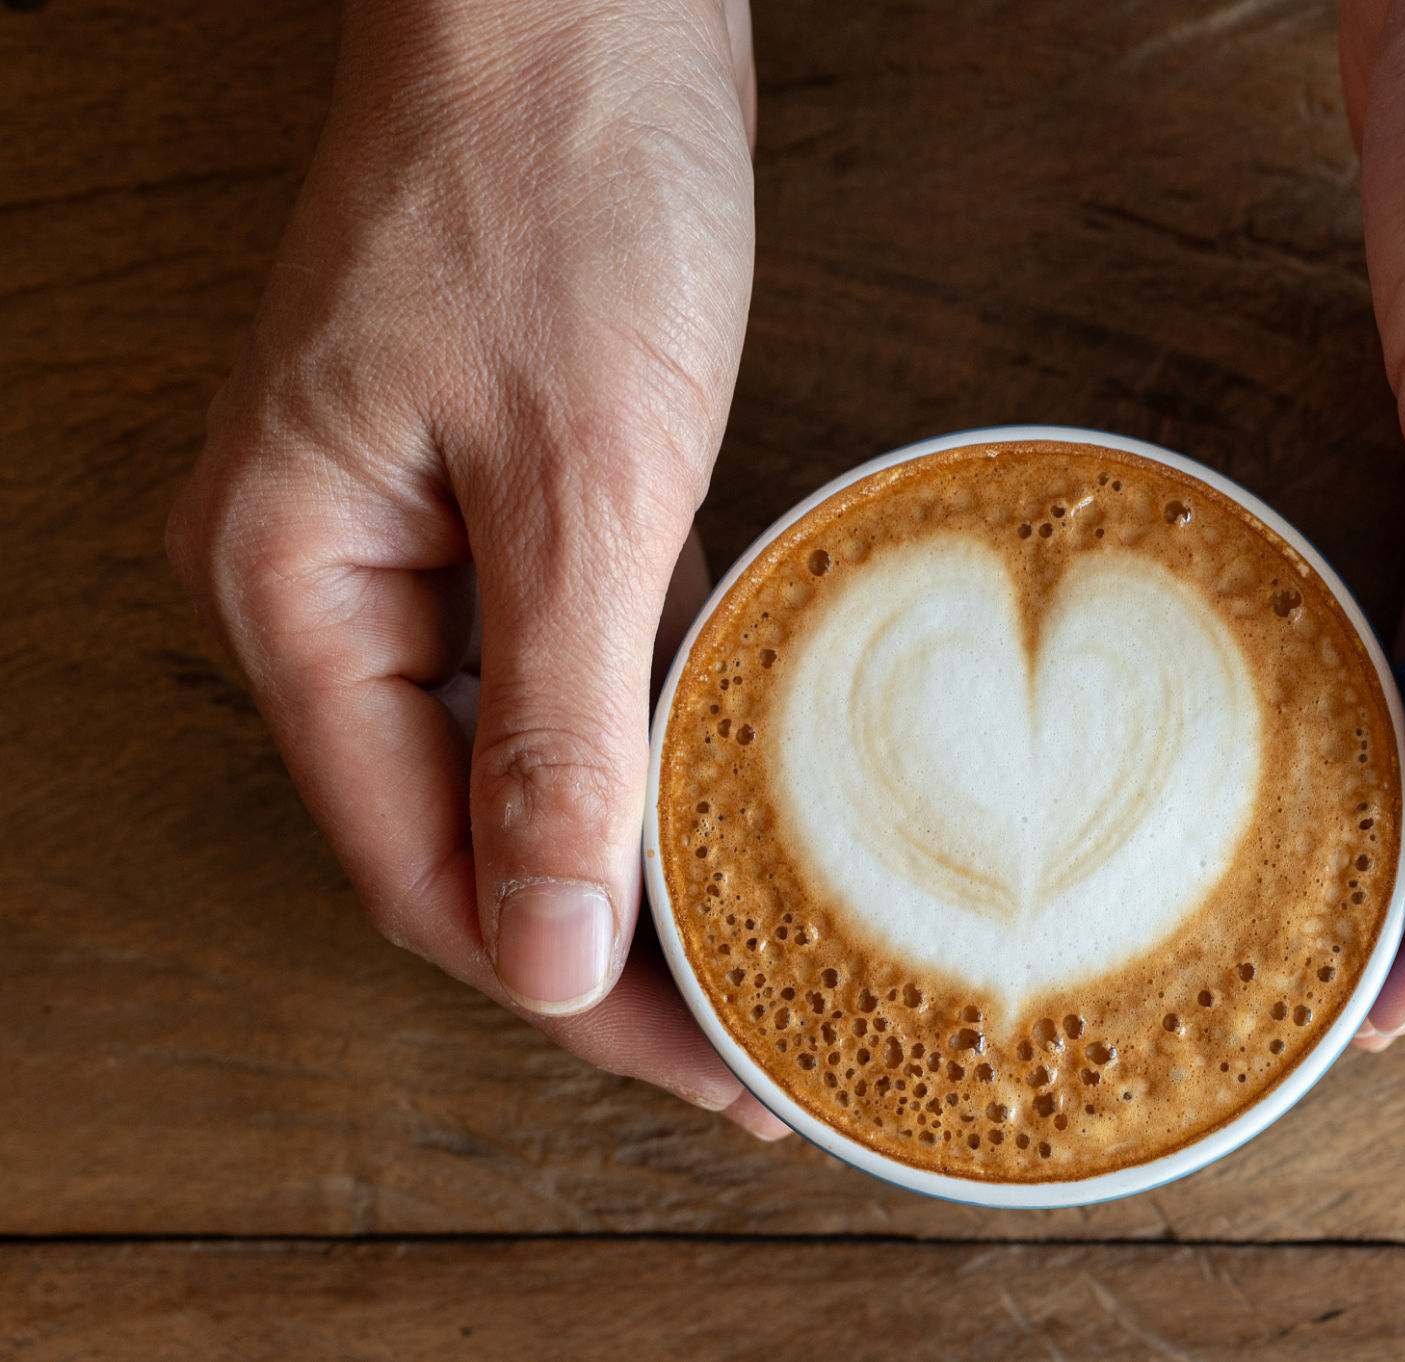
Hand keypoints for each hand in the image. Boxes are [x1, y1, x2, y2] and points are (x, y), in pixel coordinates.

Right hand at [166, 0, 786, 1135]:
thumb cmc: (560, 184)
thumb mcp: (578, 475)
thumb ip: (552, 728)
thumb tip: (550, 950)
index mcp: (292, 585)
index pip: (424, 868)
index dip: (575, 990)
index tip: (713, 1075)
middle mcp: (328, 578)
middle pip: (465, 830)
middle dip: (610, 946)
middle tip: (757, 1048)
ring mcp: (413, 534)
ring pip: (521, 754)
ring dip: (633, 853)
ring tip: (759, 961)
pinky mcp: (498, 488)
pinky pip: (565, 659)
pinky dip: (644, 736)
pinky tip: (726, 803)